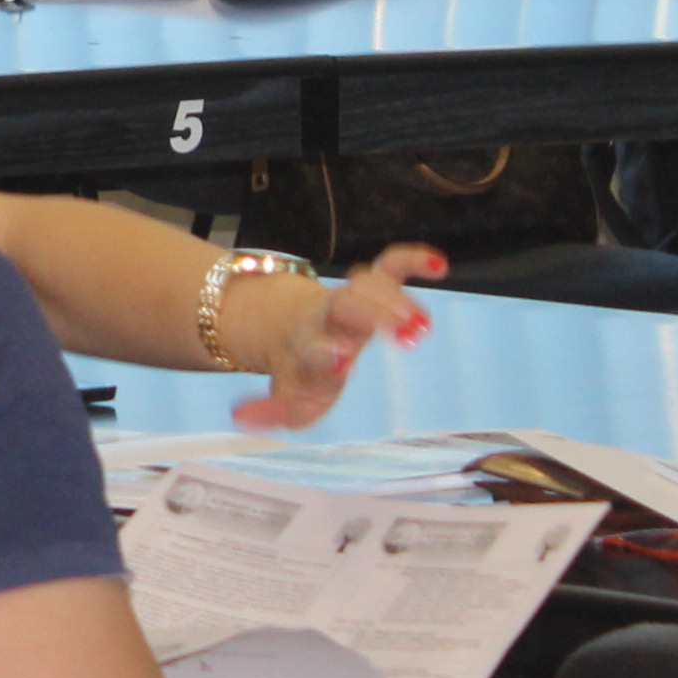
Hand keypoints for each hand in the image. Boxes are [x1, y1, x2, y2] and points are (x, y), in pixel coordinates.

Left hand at [233, 247, 438, 430]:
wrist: (281, 323)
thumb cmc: (298, 369)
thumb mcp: (287, 398)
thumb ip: (271, 412)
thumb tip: (239, 418)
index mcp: (305, 345)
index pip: (313, 348)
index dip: (325, 354)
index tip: (341, 359)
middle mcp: (326, 317)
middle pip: (346, 307)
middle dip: (373, 315)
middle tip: (405, 334)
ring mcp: (349, 298)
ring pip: (368, 285)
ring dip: (396, 297)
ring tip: (424, 323)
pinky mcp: (370, 287)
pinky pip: (390, 266)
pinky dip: (411, 259)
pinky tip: (438, 264)